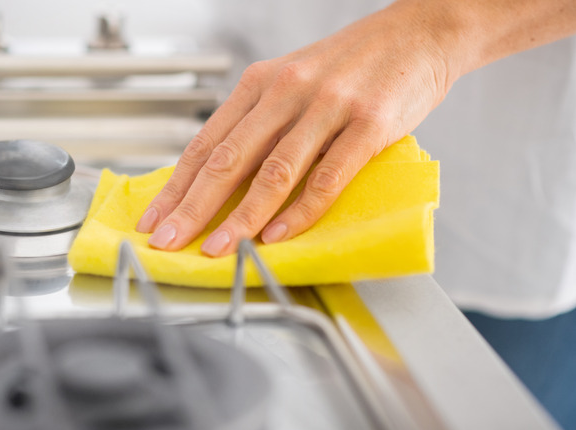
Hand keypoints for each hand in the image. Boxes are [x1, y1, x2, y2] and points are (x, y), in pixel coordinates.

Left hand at [135, 0, 575, 256]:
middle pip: (227, 160)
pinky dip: (299, 212)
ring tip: (217, 249)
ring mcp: (327, 107)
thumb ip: (261, 123)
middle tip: (168, 241)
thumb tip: (224, 179)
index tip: (155, 218)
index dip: (176, 186)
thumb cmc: (353, 64)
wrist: (419, 33)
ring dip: (239, 218)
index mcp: (260, 83)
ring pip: (272, 173)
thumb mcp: (293, 81)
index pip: (206, 143)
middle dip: (192, 208)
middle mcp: (286, 91)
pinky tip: (276, 235)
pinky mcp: (368, 124)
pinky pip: (326, 177)